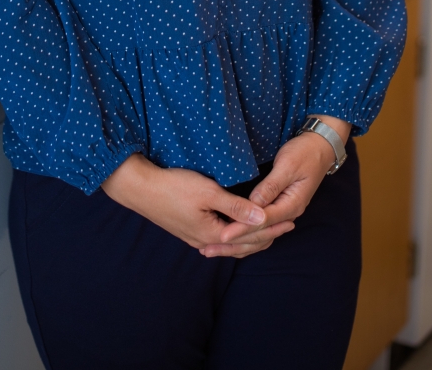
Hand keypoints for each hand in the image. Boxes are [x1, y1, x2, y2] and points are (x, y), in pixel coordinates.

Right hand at [101, 154, 293, 257]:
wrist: (141, 189)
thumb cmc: (174, 186)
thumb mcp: (208, 192)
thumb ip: (235, 206)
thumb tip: (261, 217)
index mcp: (213, 234)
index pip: (251, 235)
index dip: (272, 227)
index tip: (291, 219)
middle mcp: (206, 241)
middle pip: (243, 244)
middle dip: (267, 235)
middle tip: (288, 227)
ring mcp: (196, 238)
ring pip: (231, 244)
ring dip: (251, 239)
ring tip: (269, 233)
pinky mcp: (189, 230)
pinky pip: (221, 240)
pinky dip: (235, 239)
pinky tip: (236, 237)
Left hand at [200, 116, 350, 258]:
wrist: (320, 147)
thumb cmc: (304, 153)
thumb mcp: (286, 166)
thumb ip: (270, 186)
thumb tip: (253, 204)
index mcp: (292, 205)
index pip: (262, 222)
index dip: (241, 229)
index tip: (222, 236)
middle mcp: (288, 212)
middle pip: (259, 233)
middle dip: (235, 242)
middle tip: (209, 249)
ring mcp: (285, 210)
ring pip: (260, 232)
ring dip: (238, 241)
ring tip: (215, 248)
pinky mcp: (279, 205)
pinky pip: (261, 223)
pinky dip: (245, 230)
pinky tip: (232, 234)